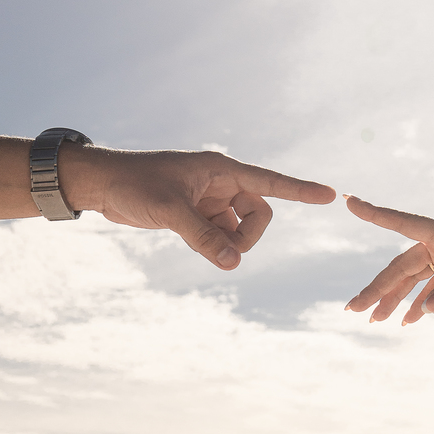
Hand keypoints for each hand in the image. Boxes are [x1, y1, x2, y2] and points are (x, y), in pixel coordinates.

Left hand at [65, 146, 335, 269]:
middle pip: (259, 213)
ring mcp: (210, 199)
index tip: (330, 195)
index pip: (270, 181)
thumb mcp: (170, 211)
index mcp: (221, 169)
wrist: (103, 185)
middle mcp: (220, 182)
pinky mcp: (196, 214)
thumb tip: (234, 264)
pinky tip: (194, 243)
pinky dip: (215, 245)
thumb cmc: (134, 185)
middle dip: (248, 236)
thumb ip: (203, 238)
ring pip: (240, 227)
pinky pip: (221, 234)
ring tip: (201, 245)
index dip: (301, 190)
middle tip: (225, 251)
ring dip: (229, 243)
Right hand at [343, 196, 433, 320]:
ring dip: (393, 298)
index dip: (375, 214)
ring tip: (372, 321)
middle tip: (352, 310)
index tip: (349, 201)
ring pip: (412, 277)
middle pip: (400, 265)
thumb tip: (424, 310)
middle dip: (376, 288)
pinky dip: (419, 302)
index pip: (404, 223)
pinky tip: (406, 321)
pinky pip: (431, 286)